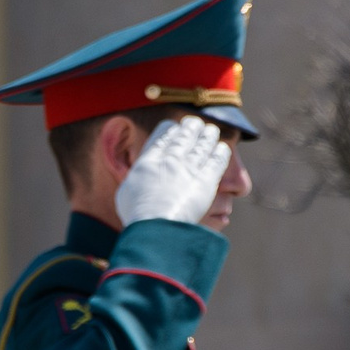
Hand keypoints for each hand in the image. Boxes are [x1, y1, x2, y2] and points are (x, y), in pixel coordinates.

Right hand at [114, 117, 231, 227]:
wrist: (156, 225)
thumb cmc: (137, 214)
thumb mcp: (127, 191)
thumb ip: (138, 176)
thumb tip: (142, 172)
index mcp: (149, 160)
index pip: (162, 136)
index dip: (170, 129)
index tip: (174, 128)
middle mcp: (170, 159)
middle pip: (184, 136)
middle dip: (190, 128)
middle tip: (195, 123)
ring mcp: (189, 169)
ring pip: (203, 145)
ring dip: (208, 136)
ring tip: (211, 131)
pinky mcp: (206, 181)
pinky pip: (216, 161)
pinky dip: (220, 153)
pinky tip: (222, 148)